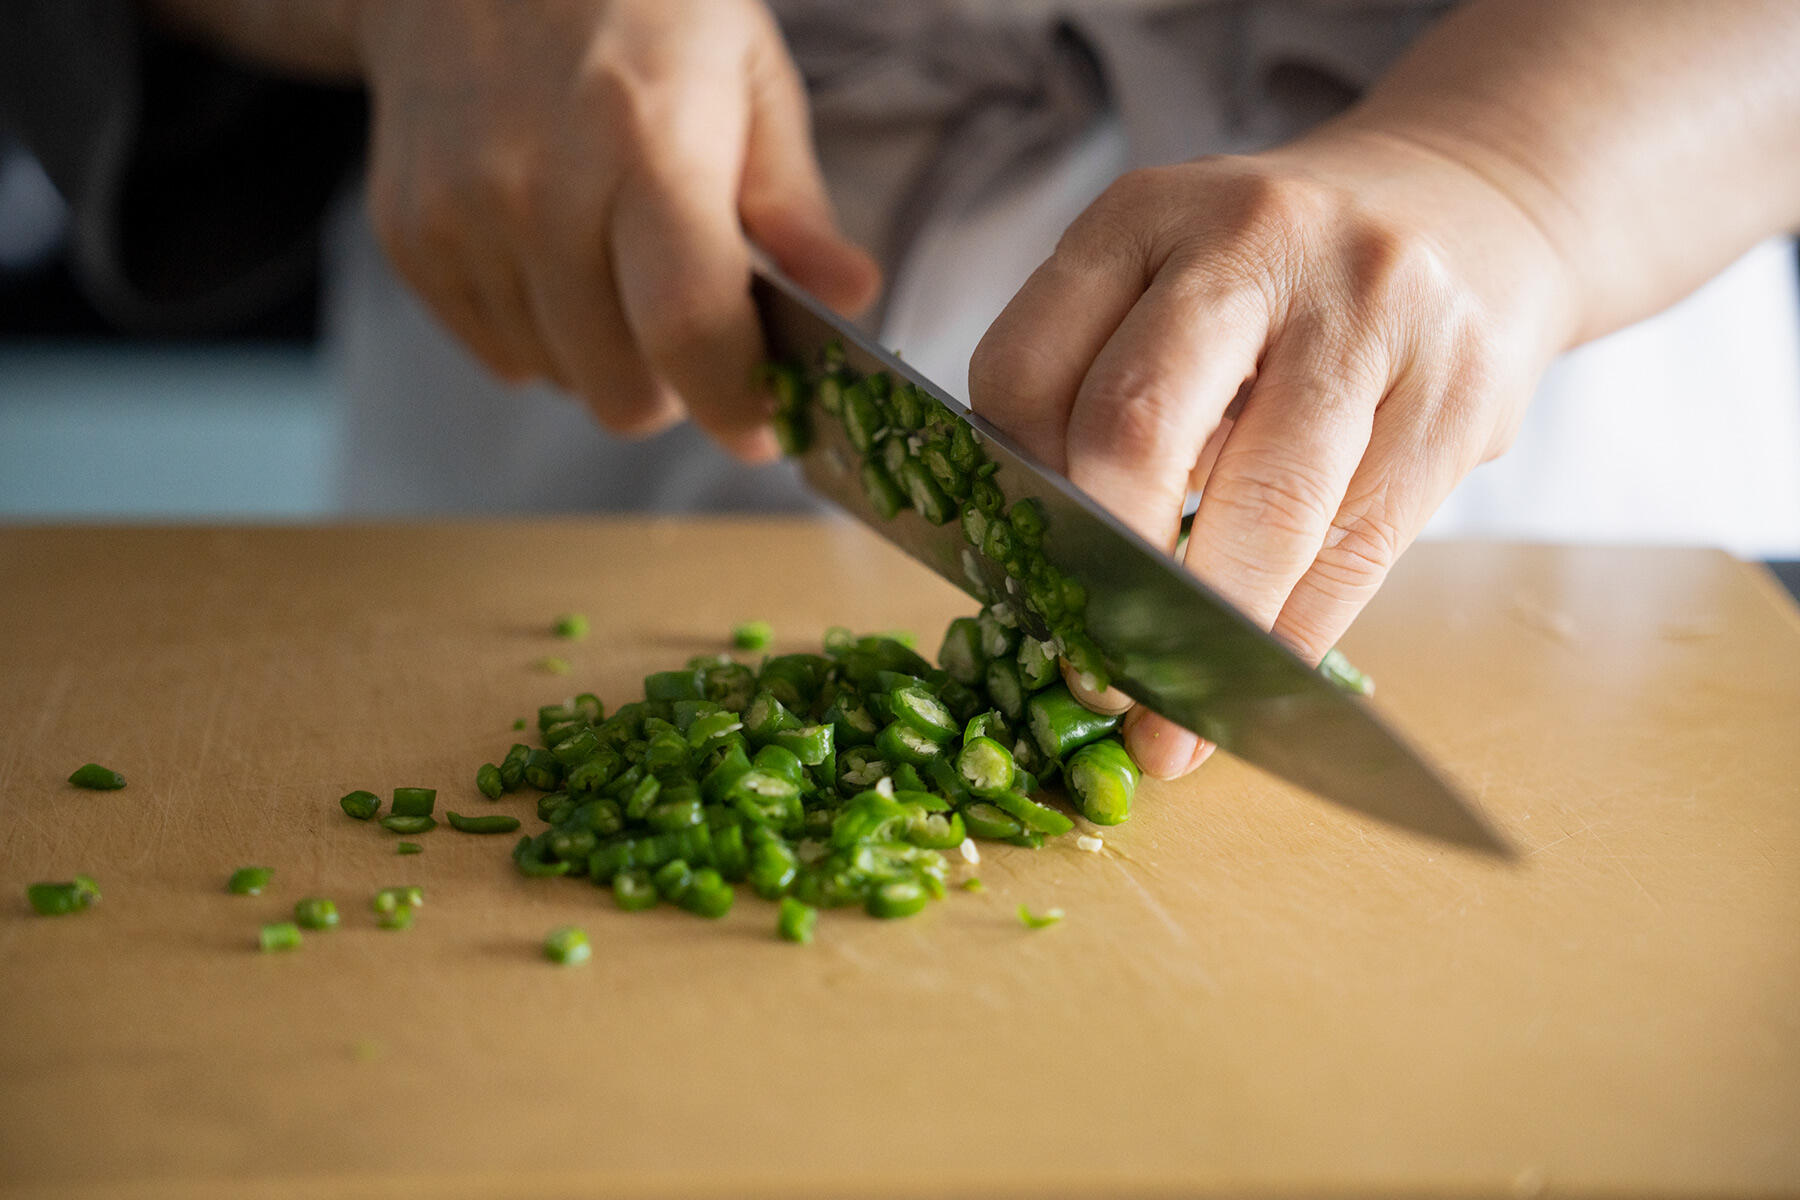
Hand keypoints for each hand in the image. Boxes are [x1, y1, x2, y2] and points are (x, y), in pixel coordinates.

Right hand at [355, 0, 878, 458]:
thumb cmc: (636, 9)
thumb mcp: (745, 73)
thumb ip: (795, 202)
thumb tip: (854, 296)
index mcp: (645, 141)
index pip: (686, 325)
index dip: (733, 400)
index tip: (765, 426)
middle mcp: (538, 187)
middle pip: (620, 389)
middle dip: (677, 387)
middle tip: (697, 329)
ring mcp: (460, 218)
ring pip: (562, 382)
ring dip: (608, 357)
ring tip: (618, 264)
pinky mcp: (410, 240)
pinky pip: (501, 356)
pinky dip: (546, 335)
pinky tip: (558, 254)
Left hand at [969, 130, 1574, 778]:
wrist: (1479, 205)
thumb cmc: (1284, 278)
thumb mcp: (1172, 281)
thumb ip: (1101, 388)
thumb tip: (1039, 582)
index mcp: (1140, 216)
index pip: (1026, 372)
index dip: (1011, 497)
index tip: (1018, 581)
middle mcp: (1251, 241)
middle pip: (1134, 433)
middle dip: (1103, 576)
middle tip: (1089, 667)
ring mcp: (1369, 309)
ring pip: (1263, 509)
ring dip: (1205, 635)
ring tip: (1170, 718)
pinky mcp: (1460, 389)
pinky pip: (1359, 548)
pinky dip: (1295, 635)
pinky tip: (1256, 682)